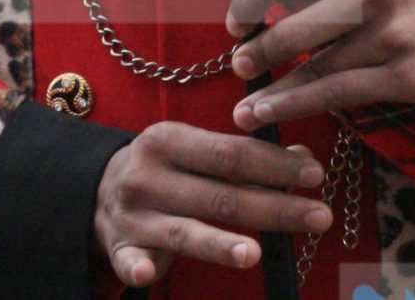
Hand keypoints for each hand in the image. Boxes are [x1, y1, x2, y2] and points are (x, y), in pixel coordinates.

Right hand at [93, 123, 328, 286]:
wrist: (96, 191)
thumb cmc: (167, 168)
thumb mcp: (198, 150)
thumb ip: (245, 155)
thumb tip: (303, 158)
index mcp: (168, 140)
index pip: (231, 153)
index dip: (275, 164)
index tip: (314, 175)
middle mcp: (147, 175)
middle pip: (219, 195)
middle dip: (274, 207)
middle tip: (318, 217)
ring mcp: (131, 214)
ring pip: (183, 231)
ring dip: (218, 244)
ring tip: (254, 253)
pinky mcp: (118, 248)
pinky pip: (127, 260)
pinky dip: (137, 267)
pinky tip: (148, 273)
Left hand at [226, 0, 414, 129]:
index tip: (235, 22)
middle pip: (289, 25)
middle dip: (255, 51)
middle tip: (240, 66)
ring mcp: (386, 33)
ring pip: (310, 66)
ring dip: (270, 89)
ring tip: (242, 110)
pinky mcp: (400, 73)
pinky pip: (336, 92)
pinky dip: (297, 103)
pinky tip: (271, 112)